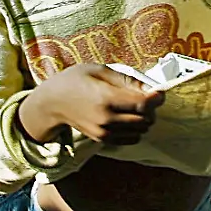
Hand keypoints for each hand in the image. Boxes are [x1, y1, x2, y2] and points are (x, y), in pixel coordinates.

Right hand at [19, 64, 162, 145]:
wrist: (52, 103)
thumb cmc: (74, 80)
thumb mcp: (98, 70)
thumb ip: (126, 79)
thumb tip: (150, 87)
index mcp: (106, 98)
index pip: (143, 104)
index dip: (157, 97)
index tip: (159, 91)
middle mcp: (107, 119)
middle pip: (146, 119)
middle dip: (151, 107)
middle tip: (145, 96)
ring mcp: (105, 132)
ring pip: (142, 130)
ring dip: (144, 118)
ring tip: (134, 106)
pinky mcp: (103, 140)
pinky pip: (132, 139)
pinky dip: (136, 129)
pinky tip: (128, 117)